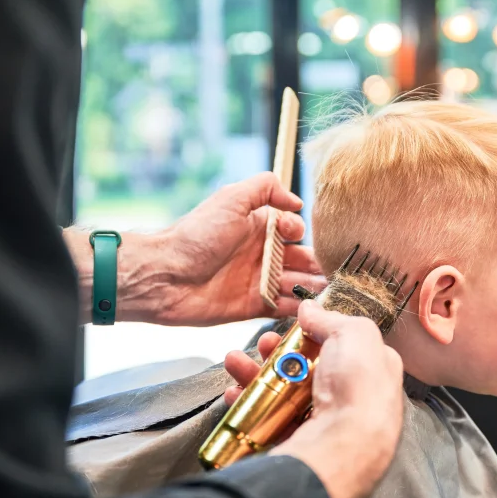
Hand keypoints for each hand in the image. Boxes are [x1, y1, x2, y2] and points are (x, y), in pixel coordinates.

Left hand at [65, 173, 327, 325]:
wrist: (165, 275)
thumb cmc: (195, 236)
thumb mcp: (230, 199)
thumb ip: (265, 188)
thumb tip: (296, 201)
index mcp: (254, 227)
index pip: (290, 229)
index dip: (298, 231)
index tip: (295, 233)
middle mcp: (258, 254)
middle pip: (298, 259)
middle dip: (315, 264)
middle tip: (331, 271)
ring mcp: (256, 281)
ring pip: (294, 284)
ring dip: (311, 288)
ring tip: (326, 292)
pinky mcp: (251, 307)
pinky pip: (281, 308)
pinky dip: (296, 309)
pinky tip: (309, 309)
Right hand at [225, 301, 404, 497]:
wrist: (341, 451)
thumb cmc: (357, 389)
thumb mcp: (355, 335)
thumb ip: (333, 319)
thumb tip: (311, 308)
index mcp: (375, 372)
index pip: (345, 346)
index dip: (318, 332)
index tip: (294, 324)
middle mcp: (352, 399)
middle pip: (308, 368)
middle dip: (278, 352)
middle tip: (263, 343)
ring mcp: (325, 424)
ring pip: (284, 393)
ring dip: (255, 374)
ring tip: (234, 363)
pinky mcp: (300, 444)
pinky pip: (269, 420)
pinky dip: (249, 404)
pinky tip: (234, 394)